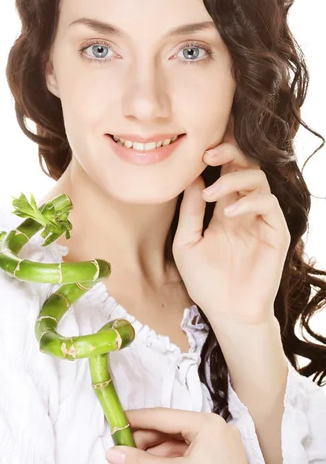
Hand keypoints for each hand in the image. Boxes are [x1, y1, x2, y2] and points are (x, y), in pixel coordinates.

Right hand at [105, 407, 255, 463]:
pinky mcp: (218, 463)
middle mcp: (215, 429)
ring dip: (154, 455)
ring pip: (177, 445)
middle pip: (169, 430)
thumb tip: (113, 453)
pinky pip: (187, 456)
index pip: (164, 416)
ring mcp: (218, 446)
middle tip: (121, 450)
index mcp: (207, 424)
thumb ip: (140, 462)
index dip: (137, 418)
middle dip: (144, 442)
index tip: (116, 421)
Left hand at [172, 117, 290, 326]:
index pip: (224, 171)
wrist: (228, 313)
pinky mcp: (276, 233)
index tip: (196, 150)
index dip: (215, 155)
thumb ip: (190, 210)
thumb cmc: (205, 281)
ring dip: (234, 178)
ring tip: (211, 192)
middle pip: (245, 165)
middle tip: (207, 153)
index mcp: (223, 209)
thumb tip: (190, 176)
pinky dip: (250, 202)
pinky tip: (230, 214)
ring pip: (258, 179)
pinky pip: (268, 205)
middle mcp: (244, 209)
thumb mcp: (187, 242)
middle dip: (229, 152)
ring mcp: (261, 220)